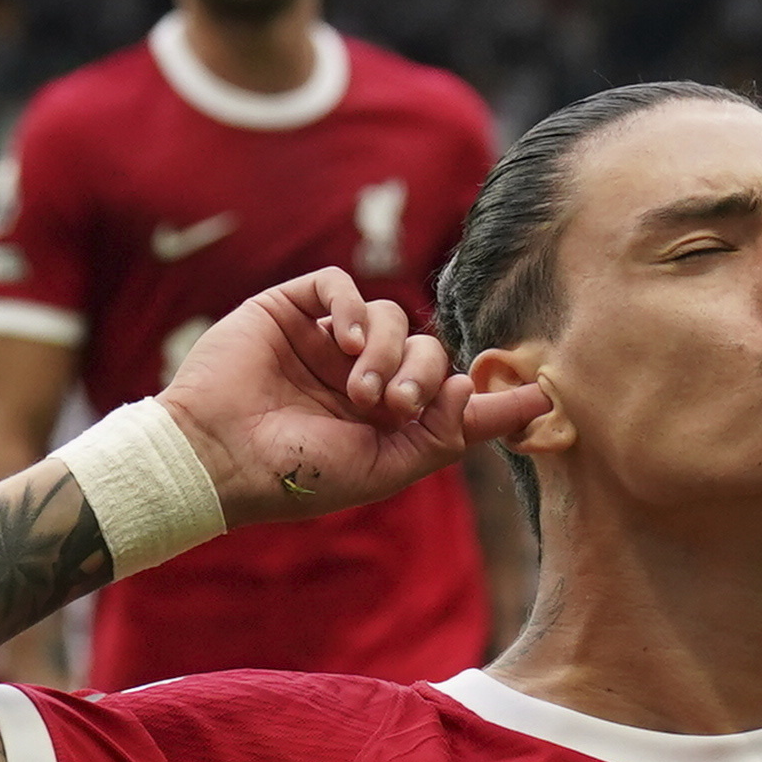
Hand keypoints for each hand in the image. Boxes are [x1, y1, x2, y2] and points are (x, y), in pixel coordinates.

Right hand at [157, 267, 552, 525]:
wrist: (218, 457)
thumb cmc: (297, 474)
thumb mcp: (385, 468)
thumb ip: (443, 438)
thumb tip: (484, 394)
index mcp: (387, 421)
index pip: (451, 398)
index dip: (494, 397)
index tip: (542, 394)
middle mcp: (363, 378)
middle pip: (428, 350)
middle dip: (422, 375)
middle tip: (394, 406)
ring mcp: (328, 342)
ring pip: (391, 317)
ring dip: (387, 351)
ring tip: (359, 390)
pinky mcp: (293, 310)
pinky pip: (342, 286)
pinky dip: (354, 308)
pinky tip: (345, 342)